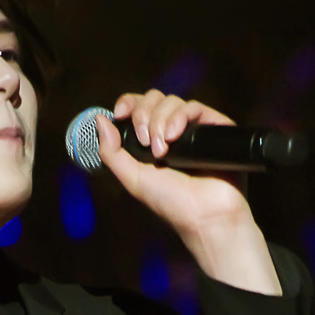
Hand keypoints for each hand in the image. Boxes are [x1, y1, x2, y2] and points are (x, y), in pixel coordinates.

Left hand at [96, 90, 282, 295]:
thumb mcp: (132, 179)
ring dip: (160, 122)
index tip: (119, 114)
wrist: (205, 216)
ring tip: (163, 150)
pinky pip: (194, 107)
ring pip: (172, 101)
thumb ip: (111, 152)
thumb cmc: (172, 204)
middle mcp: (173, 131)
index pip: (139, 106)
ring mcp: (195, 129)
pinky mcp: (215, 127)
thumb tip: (100, 120)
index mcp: (152, 141)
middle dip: (144, 116)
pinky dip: (180, 117)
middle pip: (154, 99)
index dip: (129, 103)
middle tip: (146, 143)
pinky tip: (175, 137)